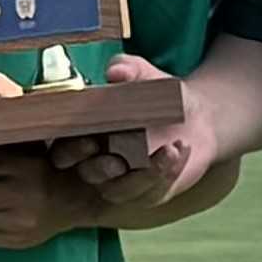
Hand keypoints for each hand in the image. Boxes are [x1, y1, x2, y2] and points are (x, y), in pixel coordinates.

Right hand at [53, 53, 192, 208]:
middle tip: (118, 162)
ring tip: (170, 149)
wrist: (197, 115)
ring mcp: (123, 181)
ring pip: (121, 191)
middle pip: (88, 175)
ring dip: (144, 175)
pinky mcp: (149, 192)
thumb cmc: (160, 95)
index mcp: (87, 135)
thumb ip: (129, 69)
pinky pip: (152, 192)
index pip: (64, 151)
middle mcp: (99, 161)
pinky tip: (180, 149)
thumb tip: (115, 71)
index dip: (71, 150)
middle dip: (100, 169)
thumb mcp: (146, 76)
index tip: (89, 141)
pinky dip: (167, 172)